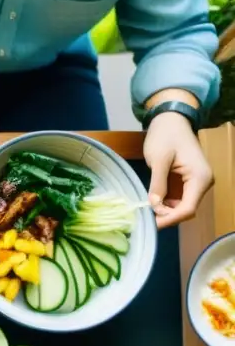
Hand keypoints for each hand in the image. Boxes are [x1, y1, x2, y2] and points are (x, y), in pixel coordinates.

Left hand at [144, 112, 212, 228]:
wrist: (171, 120)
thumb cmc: (166, 135)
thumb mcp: (159, 159)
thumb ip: (157, 183)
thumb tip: (153, 205)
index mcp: (199, 178)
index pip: (187, 209)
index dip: (169, 220)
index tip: (150, 224)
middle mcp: (202, 183)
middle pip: (185, 211)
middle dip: (165, 217)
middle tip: (143, 218)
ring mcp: (196, 183)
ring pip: (181, 207)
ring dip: (164, 212)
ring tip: (145, 211)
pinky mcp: (188, 183)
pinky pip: (178, 200)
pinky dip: (165, 205)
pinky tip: (151, 204)